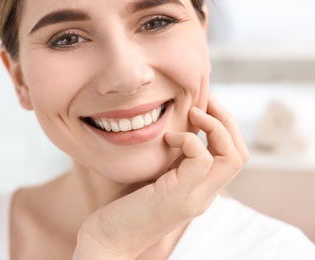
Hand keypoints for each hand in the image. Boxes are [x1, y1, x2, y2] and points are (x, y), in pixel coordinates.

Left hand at [73, 94, 248, 258]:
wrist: (107, 239)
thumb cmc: (126, 206)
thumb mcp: (156, 176)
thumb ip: (173, 159)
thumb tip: (179, 129)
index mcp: (200, 189)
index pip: (233, 156)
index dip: (224, 127)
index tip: (203, 105)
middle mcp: (204, 195)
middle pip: (240, 154)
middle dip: (226, 120)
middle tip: (205, 100)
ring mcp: (194, 197)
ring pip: (232, 157)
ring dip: (215, 126)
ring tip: (192, 113)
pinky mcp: (178, 195)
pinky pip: (202, 158)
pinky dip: (190, 139)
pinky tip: (168, 139)